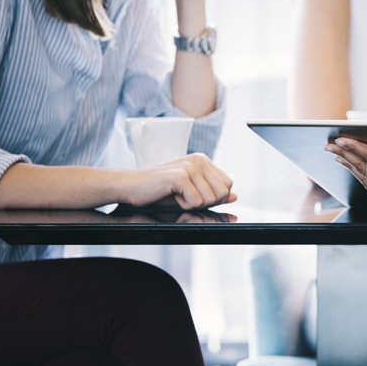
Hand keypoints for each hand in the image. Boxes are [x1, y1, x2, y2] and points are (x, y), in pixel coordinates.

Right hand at [121, 153, 236, 209]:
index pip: (228, 184)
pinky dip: (184, 205)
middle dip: (206, 202)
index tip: (194, 195)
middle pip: (223, 192)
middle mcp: (199, 159)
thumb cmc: (159, 190)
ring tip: (177, 195)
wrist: (131, 187)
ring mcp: (190, 166)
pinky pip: (196, 202)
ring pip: (211, 199)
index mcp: (203, 160)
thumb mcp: (191, 193)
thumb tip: (235, 196)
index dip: (215, 197)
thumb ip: (213, 193)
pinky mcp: (180, 175)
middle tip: (185, 196)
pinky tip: (171, 195)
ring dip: (193, 204)